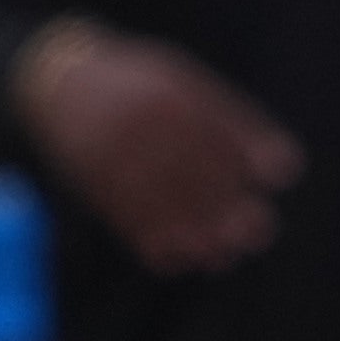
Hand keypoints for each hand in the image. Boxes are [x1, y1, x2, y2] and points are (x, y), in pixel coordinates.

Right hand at [21, 23, 299, 272]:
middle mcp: (141, 124)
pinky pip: (126, 219)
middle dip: (227, 205)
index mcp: (168, 93)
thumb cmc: (135, 82)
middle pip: (194, 170)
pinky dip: (153, 244)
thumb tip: (282, 170)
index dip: (252, 151)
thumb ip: (226, 118)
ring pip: (161, 203)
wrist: (57, 82)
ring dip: (195, 236)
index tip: (279, 175)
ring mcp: (113, 154)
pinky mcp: (92, 182)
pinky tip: (178, 260)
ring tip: (221, 257)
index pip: (219, 127)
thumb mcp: (180, 80)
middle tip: (255, 231)